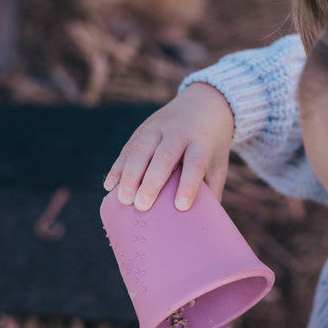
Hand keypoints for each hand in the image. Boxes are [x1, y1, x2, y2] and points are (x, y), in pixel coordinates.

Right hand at [103, 83, 233, 210]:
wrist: (204, 102)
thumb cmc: (211, 144)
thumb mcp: (219, 163)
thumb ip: (212, 190)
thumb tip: (204, 226)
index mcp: (202, 142)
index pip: (195, 162)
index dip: (188, 184)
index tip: (180, 206)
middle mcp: (179, 133)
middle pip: (164, 156)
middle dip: (151, 181)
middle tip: (142, 206)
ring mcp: (157, 128)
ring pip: (140, 150)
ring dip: (129, 175)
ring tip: (123, 199)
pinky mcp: (142, 129)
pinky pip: (127, 149)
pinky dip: (117, 167)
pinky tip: (109, 185)